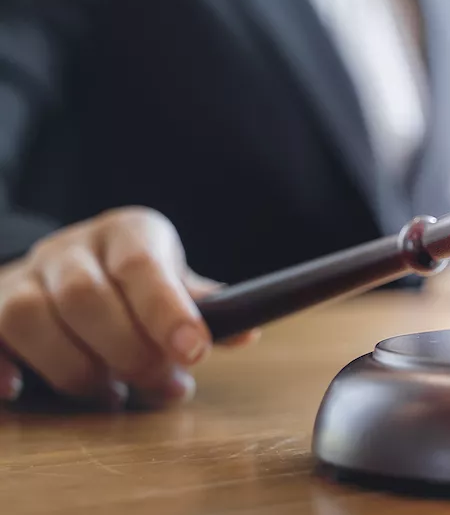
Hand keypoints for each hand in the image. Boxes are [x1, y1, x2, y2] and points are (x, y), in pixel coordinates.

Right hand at [0, 207, 257, 407]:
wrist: (69, 264)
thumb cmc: (135, 282)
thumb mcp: (173, 280)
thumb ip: (203, 305)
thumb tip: (246, 330)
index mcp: (126, 233)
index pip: (142, 265)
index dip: (167, 311)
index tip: (195, 352)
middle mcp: (70, 248)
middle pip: (85, 296)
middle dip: (128, 352)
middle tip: (164, 386)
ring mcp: (23, 277)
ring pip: (29, 317)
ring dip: (73, 368)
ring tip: (111, 395)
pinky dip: (2, 367)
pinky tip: (24, 390)